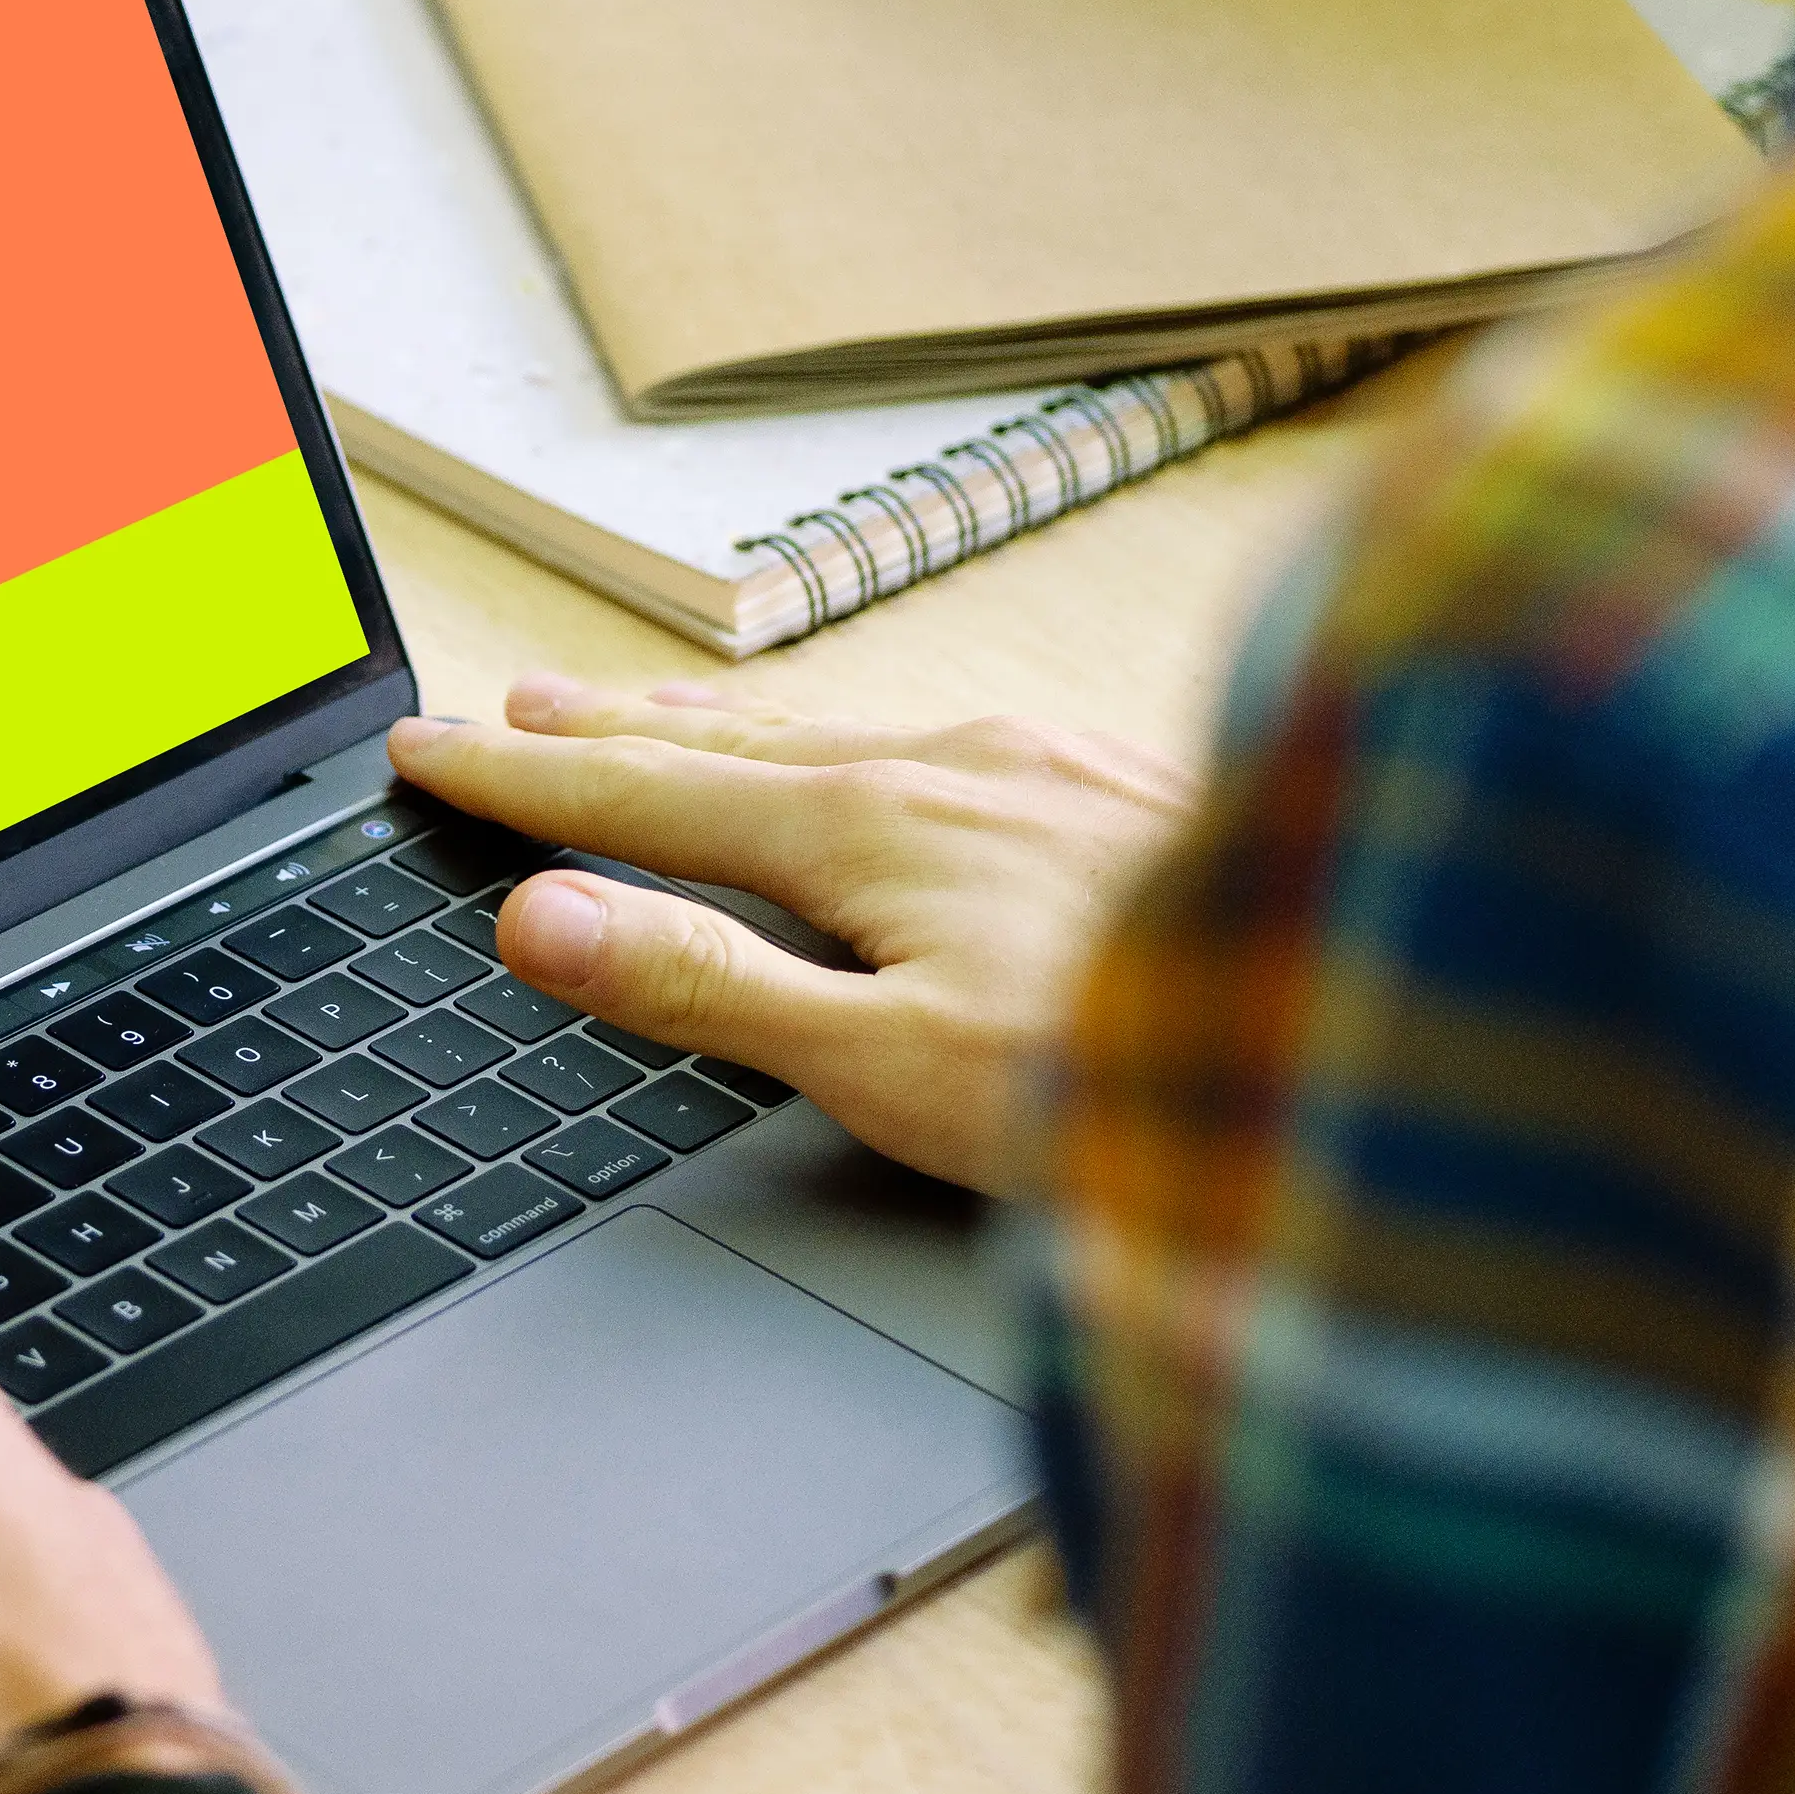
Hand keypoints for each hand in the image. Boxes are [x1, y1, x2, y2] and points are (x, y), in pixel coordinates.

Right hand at [386, 676, 1201, 1195]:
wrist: (1370, 1027)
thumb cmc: (1131, 1084)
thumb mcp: (884, 1068)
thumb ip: (705, 985)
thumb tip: (539, 916)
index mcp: (868, 832)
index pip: (641, 800)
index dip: (518, 784)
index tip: (424, 754)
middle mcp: (952, 768)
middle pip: (730, 744)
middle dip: (605, 729)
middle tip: (507, 709)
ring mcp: (1044, 769)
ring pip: (841, 734)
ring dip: (723, 730)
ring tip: (655, 718)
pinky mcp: (1124, 788)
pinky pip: (940, 740)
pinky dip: (852, 743)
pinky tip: (888, 759)